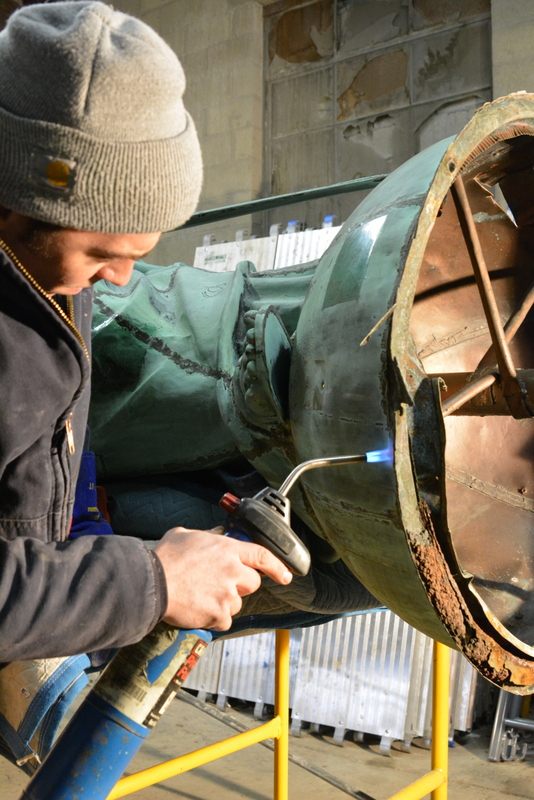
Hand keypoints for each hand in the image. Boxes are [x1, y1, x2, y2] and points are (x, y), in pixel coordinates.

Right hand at [153, 526, 292, 630]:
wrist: (151, 583)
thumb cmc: (164, 558)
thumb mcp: (185, 535)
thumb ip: (206, 537)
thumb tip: (212, 537)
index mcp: (227, 549)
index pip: (262, 555)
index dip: (277, 566)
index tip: (285, 575)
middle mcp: (231, 570)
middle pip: (252, 583)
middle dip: (240, 586)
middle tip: (220, 585)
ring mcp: (226, 594)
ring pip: (237, 604)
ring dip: (224, 603)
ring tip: (201, 596)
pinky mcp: (218, 614)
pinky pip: (224, 621)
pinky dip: (213, 619)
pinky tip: (198, 610)